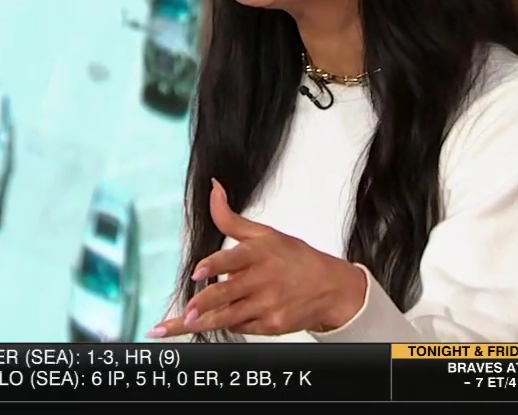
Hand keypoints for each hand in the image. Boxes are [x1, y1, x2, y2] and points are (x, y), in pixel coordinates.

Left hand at [148, 179, 366, 337]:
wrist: (332, 288)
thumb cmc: (297, 259)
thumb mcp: (266, 234)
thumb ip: (230, 218)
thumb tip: (213, 189)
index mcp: (259, 253)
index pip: (233, 258)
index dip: (214, 265)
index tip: (198, 272)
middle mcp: (263, 279)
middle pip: (227, 293)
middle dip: (203, 303)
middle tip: (187, 311)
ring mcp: (268, 304)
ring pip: (229, 316)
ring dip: (205, 321)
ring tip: (186, 323)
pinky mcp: (272, 325)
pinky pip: (241, 326)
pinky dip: (228, 323)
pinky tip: (219, 320)